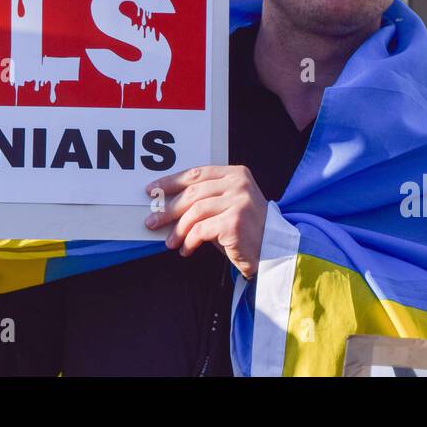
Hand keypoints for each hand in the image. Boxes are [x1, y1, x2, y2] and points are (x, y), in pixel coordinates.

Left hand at [144, 165, 267, 278]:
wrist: (275, 252)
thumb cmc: (247, 231)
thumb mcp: (228, 206)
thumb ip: (205, 199)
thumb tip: (166, 204)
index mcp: (236, 174)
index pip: (197, 173)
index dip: (171, 182)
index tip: (152, 191)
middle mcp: (239, 184)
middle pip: (193, 193)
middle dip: (168, 208)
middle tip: (152, 221)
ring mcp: (238, 202)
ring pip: (195, 212)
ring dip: (178, 229)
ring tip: (170, 241)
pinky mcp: (234, 222)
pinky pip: (201, 230)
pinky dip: (189, 241)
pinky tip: (186, 249)